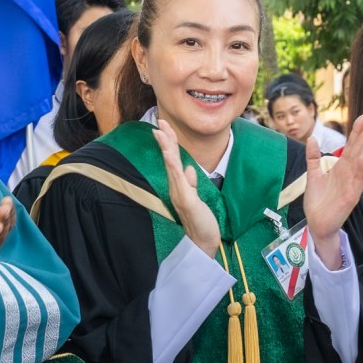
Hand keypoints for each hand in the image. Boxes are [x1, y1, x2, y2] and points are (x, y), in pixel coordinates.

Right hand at [151, 117, 219, 255]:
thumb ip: (191, 183)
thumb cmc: (200, 221)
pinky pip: (178, 179)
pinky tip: (169, 154)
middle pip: (169, 158)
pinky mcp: (186, 200)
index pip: (173, 160)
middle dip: (165, 139)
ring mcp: (179, 193)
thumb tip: (188, 168)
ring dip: (166, 147)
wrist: (203, 241)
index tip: (164, 127)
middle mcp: (176, 188)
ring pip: (171, 165)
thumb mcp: (197, 198)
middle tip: (159, 121)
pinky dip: (173, 165)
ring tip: (160, 131)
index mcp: (179, 186)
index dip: (169, 143)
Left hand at [305, 114, 362, 269]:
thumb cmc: (318, 201)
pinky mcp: (351, 196)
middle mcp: (350, 173)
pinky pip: (358, 180)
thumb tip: (311, 138)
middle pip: (361, 149)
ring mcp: (352, 184)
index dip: (357, 131)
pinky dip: (360, 168)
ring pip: (362, 161)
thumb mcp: (313, 175)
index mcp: (342, 168)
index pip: (352, 146)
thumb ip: (313, 158)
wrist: (318, 224)